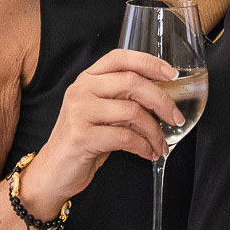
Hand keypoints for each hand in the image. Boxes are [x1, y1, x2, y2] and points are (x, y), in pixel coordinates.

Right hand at [17, 49, 183, 216]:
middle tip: (176, 118)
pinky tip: (148, 153)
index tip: (171, 74)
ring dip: (154, 131)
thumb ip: (125, 99)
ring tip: (160, 144)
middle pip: (133, 82)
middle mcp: (81, 90)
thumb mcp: (104, 113)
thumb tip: (165, 97)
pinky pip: (125, 137)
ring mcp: (78, 112)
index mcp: (88, 79)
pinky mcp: (81, 136)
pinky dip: (143, 146)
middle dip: (162, 101)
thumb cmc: (85, 140)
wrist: (53, 172)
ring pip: (133, 111)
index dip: (149, 62)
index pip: (120, 57)